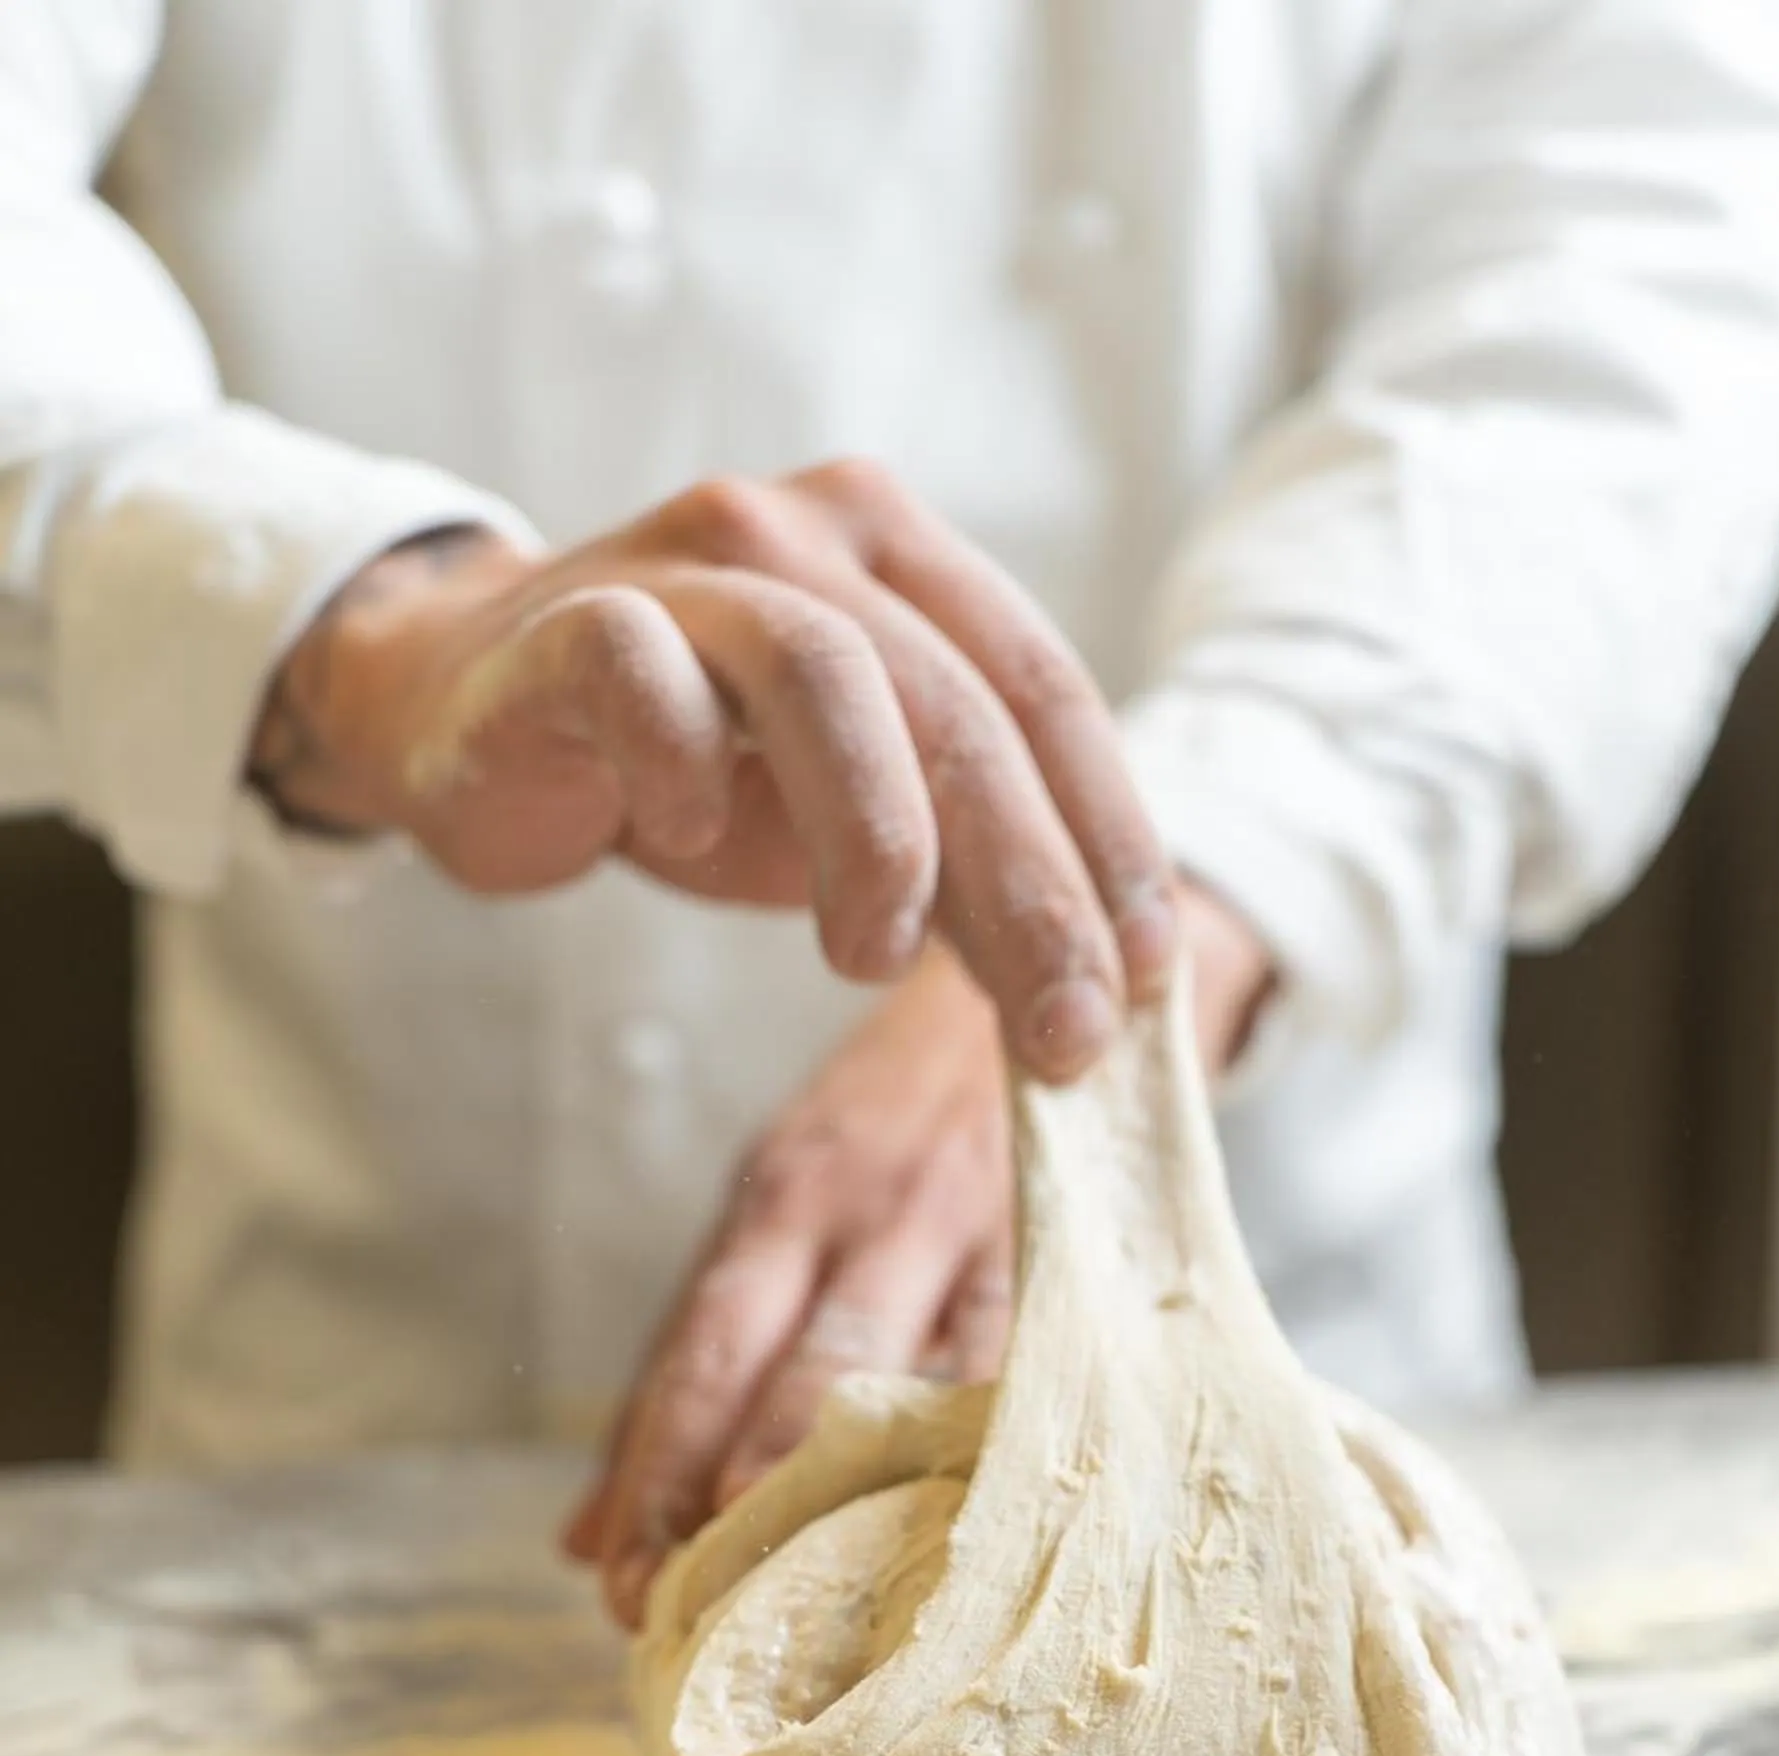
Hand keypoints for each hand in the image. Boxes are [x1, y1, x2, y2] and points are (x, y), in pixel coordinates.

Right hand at [250, 462, 1176, 1080]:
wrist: (469, 704)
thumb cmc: (686, 762)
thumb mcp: (852, 819)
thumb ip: (965, 868)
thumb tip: (1094, 1002)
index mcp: (905, 561)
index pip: (1045, 692)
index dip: (1108, 838)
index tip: (1143, 979)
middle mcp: (809, 535)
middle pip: (958, 705)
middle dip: (1029, 885)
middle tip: (1058, 1031)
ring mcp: (687, 564)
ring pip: (823, 674)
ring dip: (876, 836)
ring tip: (870, 958)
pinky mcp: (570, 620)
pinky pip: (642, 675)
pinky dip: (681, 768)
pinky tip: (690, 840)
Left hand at [566, 881, 1273, 1626]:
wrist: (1060, 983)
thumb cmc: (897, 1138)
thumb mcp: (786, 1215)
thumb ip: (692, 1369)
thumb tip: (583, 1542)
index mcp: (783, 1199)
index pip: (702, 1349)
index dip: (656, 1469)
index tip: (618, 1583)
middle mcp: (871, 1212)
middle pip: (795, 1370)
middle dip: (737, 1496)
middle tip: (690, 1616)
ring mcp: (977, 1234)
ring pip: (917, 1373)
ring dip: (858, 1494)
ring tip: (814, 1609)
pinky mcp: (1072, 1257)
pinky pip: (1028, 1365)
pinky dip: (987, 1453)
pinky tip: (962, 1545)